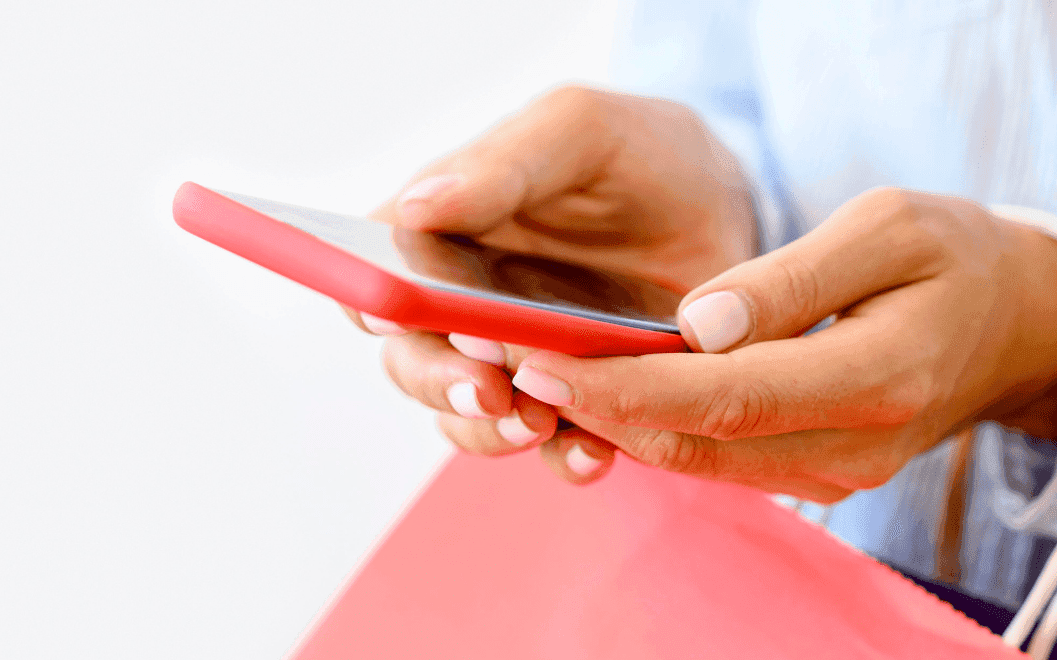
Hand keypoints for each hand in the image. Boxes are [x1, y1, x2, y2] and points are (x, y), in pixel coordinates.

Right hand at [350, 85, 756, 479]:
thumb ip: (500, 167)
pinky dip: (564, 456)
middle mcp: (460, 305)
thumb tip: (414, 211)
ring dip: (490, 429)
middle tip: (487, 387)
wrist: (728, 206)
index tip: (398, 318)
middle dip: (439, 382)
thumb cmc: (637, 152)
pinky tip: (593, 451)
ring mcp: (514, 358)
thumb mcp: (578, 131)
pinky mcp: (574, 398)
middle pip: (409, 361)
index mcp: (438, 232)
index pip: (373, 277)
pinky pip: (550, 446)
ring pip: (465, 415)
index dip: (370, 303)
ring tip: (538, 423)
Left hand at [507, 187, 1056, 501]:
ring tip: (519, 369)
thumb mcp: (892, 229)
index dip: (620, 382)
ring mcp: (824, 475)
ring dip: (601, 419)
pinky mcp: (802, 475)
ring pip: (688, 458)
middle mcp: (845, 449)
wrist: (1009, 327)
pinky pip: (705, 456)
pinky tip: (580, 386)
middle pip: (689, 439)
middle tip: (499, 359)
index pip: (719, 395)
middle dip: (587, 402)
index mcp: (873, 381)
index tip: (540, 354)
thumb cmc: (950, 260)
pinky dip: (639, 426)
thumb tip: (693, 322)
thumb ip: (790, 279)